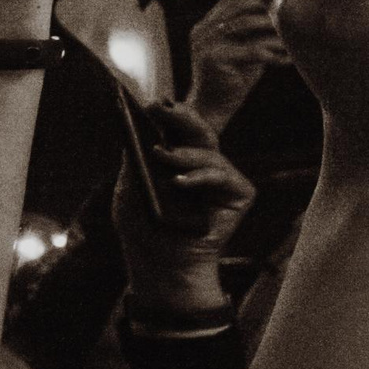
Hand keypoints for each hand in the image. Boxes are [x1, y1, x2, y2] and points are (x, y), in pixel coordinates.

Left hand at [114, 102, 255, 312]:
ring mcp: (222, 179)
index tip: (151, 101)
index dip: (167, 115)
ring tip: (163, 155)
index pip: (176, 130)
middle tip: (163, 108)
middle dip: (181, 117)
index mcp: (177, 161)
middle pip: (198, 133)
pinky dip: (201, 177)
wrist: (164, 267)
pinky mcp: (239, 194)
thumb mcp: (130, 194)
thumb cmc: (146, 232)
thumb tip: (134, 133)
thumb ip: (134, 165)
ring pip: (209, 153)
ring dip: (184, 153)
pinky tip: (181, 182)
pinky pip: (223, 176)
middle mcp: (202, 165)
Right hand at [183, 0, 288, 130]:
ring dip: (274, 29)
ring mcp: (206, 43)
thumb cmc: (233, 78)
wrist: (211, 109)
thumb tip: (283, 13)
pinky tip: (288, 60)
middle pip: (239, 8)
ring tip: (296, 36)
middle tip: (294, 13)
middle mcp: (203, 30)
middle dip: (268, 8)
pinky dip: (274, 54)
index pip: (232, 0)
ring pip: (246, 25)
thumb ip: (253, 32)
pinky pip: (252, 51)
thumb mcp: (242, 49)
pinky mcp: (214, 59)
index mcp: (206, 25)